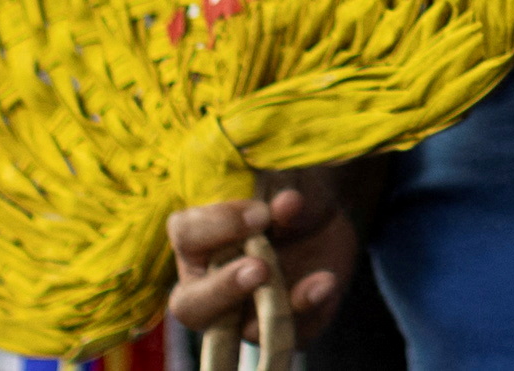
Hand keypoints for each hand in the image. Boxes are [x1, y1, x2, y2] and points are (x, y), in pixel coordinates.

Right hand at [166, 178, 358, 336]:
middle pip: (191, 306)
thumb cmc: (285, 192)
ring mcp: (243, 313)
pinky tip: (326, 282)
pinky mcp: (281, 325)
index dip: (219, 226)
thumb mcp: (287, 181)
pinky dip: (311, 307)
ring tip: (314, 281)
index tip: (260, 215)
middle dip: (223, 289)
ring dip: (277, 306)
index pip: (187, 236)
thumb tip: (288, 205)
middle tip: (259, 269)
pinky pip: (291, 332)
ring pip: (243, 331)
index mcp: (197, 241)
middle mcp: (209, 286)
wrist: (321, 217)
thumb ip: (282, 192)